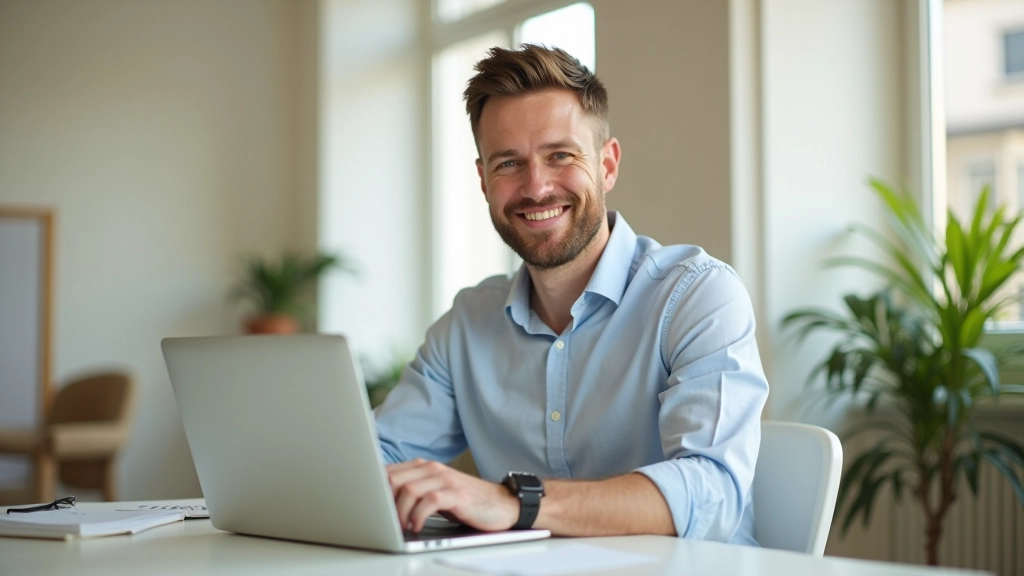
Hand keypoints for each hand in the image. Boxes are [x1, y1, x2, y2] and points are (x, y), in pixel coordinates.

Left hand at [386, 458, 518, 532]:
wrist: (502, 504)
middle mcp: (433, 469)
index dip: (375, 492)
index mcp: (424, 467)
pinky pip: (429, 501)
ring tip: (402, 526)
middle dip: (385, 503)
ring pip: (409, 490)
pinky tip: (417, 526)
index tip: (373, 510)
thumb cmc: (466, 501)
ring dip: (400, 512)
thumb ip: (414, 491)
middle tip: (386, 522)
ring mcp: (446, 480)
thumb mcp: (436, 493)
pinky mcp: (457, 494)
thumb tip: (383, 502)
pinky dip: (418, 516)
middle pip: (394, 479)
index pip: (388, 472)